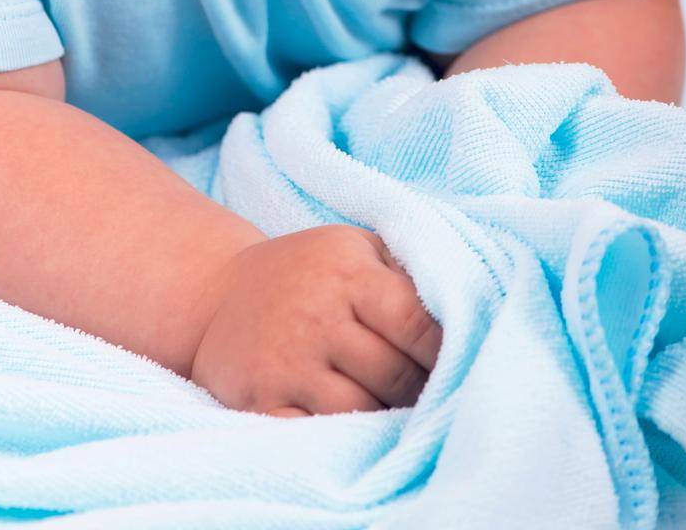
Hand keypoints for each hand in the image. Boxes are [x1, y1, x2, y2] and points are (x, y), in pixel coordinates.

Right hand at [187, 223, 441, 417]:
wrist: (218, 292)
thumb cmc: (307, 270)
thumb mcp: (353, 247)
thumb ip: (406, 268)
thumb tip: (468, 304)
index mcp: (346, 272)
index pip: (417, 323)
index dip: (447, 351)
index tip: (461, 361)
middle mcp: (316, 315)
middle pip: (396, 375)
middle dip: (421, 389)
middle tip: (432, 392)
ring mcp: (286, 361)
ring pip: (363, 412)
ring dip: (387, 417)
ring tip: (397, 409)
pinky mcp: (262, 399)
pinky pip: (317, 434)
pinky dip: (342, 438)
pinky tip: (354, 428)